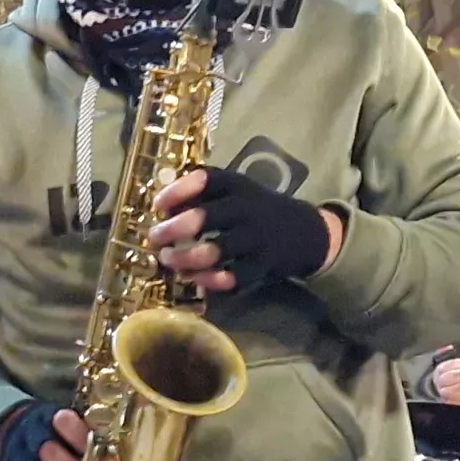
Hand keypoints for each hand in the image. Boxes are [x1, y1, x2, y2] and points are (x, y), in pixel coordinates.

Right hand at [0, 402, 87, 460]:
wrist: (20, 429)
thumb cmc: (58, 433)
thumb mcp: (72, 425)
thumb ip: (90, 436)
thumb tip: (116, 456)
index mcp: (50, 419)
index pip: (63, 422)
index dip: (78, 436)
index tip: (95, 449)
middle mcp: (32, 438)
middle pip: (47, 452)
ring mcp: (18, 460)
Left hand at [146, 165, 340, 296]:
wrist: (305, 231)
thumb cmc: (256, 209)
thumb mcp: (235, 191)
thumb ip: (202, 195)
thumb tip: (162, 207)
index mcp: (237, 185)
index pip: (204, 179)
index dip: (176, 192)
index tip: (157, 205)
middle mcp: (247, 209)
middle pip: (204, 218)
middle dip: (172, 229)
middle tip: (154, 238)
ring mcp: (256, 239)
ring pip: (214, 251)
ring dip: (184, 258)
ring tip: (168, 258)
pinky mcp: (262, 266)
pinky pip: (231, 278)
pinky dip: (208, 281)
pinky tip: (194, 279)